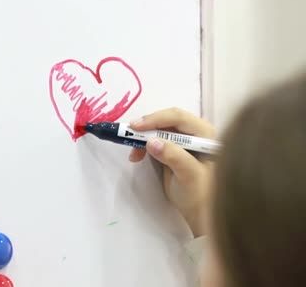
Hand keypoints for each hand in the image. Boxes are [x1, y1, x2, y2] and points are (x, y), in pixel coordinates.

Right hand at [128, 108, 214, 236]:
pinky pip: (157, 141)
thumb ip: (174, 156)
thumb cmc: (202, 196)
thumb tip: (151, 141)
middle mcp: (196, 134)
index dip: (156, 119)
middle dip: (147, 128)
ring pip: (160, 130)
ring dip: (143, 138)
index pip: (179, 118)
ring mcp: (185, 143)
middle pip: (168, 121)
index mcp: (206, 135)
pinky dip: (144, 146)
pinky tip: (137, 156)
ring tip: (133, 154)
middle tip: (128, 136)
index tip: (135, 127)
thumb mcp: (190, 176)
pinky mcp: (174, 152)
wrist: (201, 216)